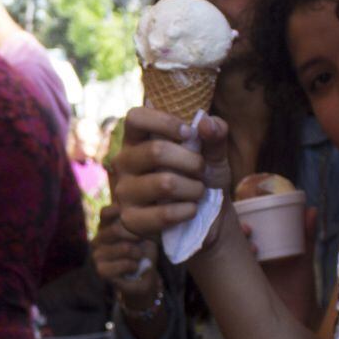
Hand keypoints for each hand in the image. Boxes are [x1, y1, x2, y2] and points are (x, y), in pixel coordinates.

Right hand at [92, 203, 160, 304]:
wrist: (142, 277)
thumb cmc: (143, 251)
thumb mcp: (143, 233)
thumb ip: (138, 222)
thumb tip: (147, 210)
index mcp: (106, 226)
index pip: (105, 213)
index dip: (116, 210)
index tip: (129, 212)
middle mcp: (98, 238)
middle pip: (116, 229)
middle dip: (136, 235)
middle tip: (143, 241)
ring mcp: (97, 254)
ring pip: (124, 248)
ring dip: (138, 253)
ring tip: (138, 256)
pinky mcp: (101, 270)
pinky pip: (124, 264)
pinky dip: (134, 266)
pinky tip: (134, 267)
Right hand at [112, 106, 231, 242]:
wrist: (207, 219)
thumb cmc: (203, 179)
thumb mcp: (214, 154)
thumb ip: (215, 134)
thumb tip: (206, 122)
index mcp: (137, 140)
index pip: (135, 118)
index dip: (164, 122)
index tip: (189, 133)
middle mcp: (123, 163)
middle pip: (156, 151)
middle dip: (192, 161)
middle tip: (201, 170)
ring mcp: (123, 192)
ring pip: (165, 183)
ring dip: (194, 189)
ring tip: (198, 192)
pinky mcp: (130, 220)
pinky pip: (164, 213)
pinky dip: (188, 211)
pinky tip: (190, 210)